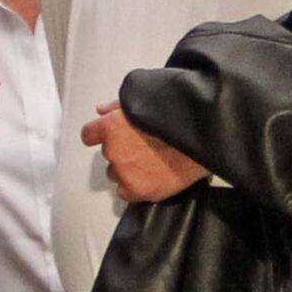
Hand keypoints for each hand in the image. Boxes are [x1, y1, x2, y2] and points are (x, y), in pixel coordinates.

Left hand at [84, 103, 207, 202]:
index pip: (88, 134)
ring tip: (152, 161)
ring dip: (128, 169)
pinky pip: (126, 192)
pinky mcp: (138, 190)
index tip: (109, 136)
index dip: (100, 134)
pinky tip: (152, 175)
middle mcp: (114, 151)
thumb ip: (117, 106)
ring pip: (116, 174)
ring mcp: (125, 173)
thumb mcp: (145, 99)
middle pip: (107, 154)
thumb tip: (102, 110)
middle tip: (144, 146)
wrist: (202, 139)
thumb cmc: (178, 118)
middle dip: (121, 151)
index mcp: (111, 127)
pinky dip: (135, 186)